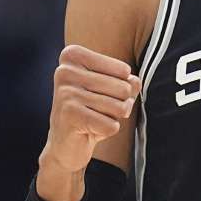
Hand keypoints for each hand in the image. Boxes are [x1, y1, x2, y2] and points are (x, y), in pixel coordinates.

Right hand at [41, 44, 140, 175]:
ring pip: (119, 107)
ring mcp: (66, 92)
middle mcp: (65, 70)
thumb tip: (135, 81)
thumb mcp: (111, 91)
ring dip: (114, 118)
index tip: (102, 93)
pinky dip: (107, 130)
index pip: (124, 70)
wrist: (66, 143)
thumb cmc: (91, 110)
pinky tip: (91, 130)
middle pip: (123, 88)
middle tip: (100, 110)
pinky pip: (111, 125)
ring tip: (97, 119)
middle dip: (120, 105)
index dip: (122, 87)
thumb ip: (128, 82)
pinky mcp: (69, 114)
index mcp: (73, 56)